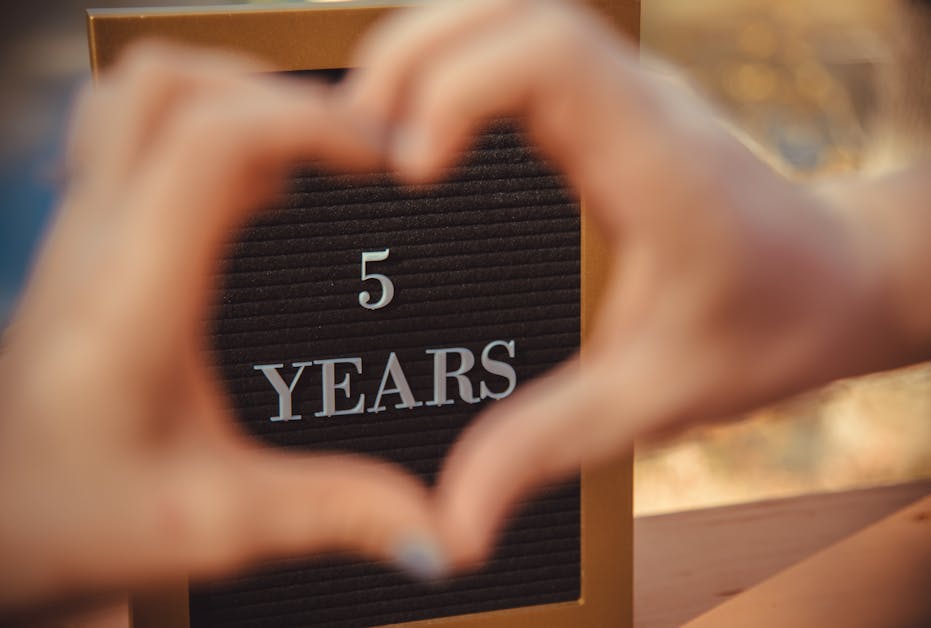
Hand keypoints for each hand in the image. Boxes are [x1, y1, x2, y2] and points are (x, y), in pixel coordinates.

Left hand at [0, 42, 441, 611]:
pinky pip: (130, 138)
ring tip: (303, 150)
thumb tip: (438, 530)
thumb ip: (333, 512)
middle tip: (347, 144)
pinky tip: (251, 190)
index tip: (381, 153)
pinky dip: (201, 132)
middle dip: (275, 93)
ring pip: (137, 98)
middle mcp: (96, 245)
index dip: (309, 123)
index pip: (211, 143)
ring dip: (229, 99)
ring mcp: (80, 236)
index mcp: (132, 297)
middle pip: (168, 87)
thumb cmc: (68, 518)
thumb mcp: (215, 523)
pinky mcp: (83, 246)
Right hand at [348, 0, 900, 566]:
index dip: (456, 91)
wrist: (838, 280)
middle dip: (415, 58)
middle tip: (357, 143)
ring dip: (430, 52)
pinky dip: (457, 66)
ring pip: (510, 12)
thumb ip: (548, 446)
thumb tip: (457, 520)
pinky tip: (425, 123)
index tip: (411, 173)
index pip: (546, 57)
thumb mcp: (655, 396)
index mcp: (655, 163)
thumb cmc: (769, 327)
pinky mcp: (612, 100)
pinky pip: (521, 45)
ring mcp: (626, 91)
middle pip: (510, 11)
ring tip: (374, 127)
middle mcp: (639, 104)